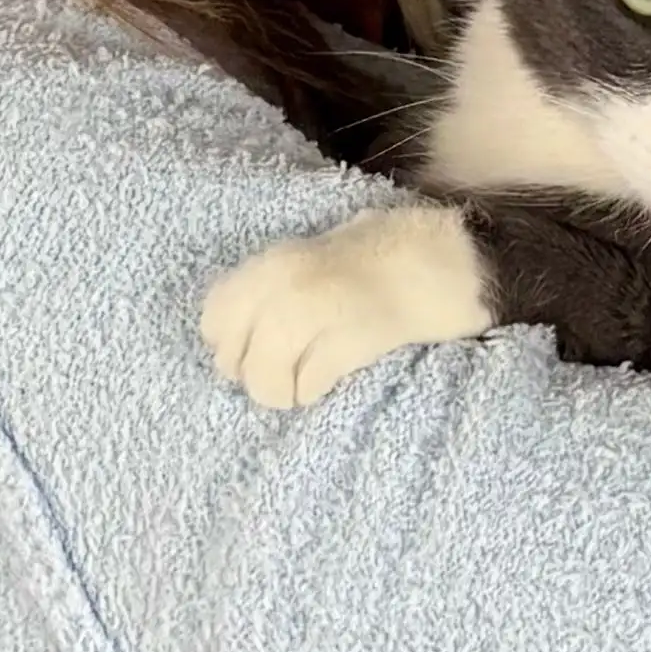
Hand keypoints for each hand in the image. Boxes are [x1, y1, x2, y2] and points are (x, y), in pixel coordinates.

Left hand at [199, 203, 495, 408]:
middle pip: (235, 360)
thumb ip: (263, 292)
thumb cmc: (366, 262)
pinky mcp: (356, 337)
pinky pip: (311, 382)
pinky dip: (313, 389)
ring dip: (281, 392)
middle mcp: (286, 285)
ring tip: (300, 386)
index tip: (247, 349)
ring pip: (266, 378)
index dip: (227, 344)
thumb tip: (229, 341)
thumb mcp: (301, 261)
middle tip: (278, 376)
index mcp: (269, 264)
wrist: (436, 259)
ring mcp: (320, 310)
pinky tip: (326, 381)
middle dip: (253, 378)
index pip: (213, 318)